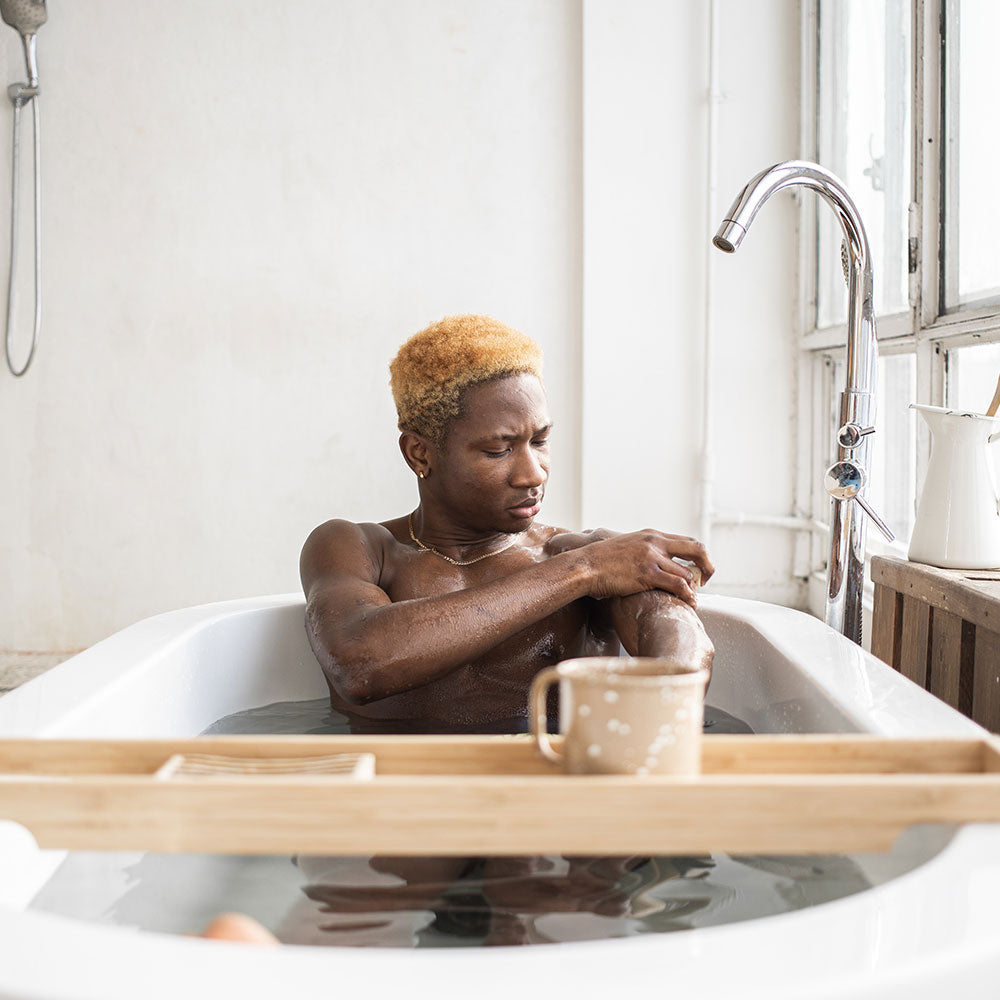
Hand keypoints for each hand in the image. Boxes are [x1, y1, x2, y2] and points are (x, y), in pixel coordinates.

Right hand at [579, 530, 713, 604]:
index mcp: (652, 535)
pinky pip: (678, 585)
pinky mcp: (647, 574)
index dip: (699, 556)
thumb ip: (644, 551)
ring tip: (693, 599)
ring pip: (686, 573)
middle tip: (707, 580)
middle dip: (707, 566)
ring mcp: (652, 557)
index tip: (699, 569)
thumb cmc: (602, 561)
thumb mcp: (627, 547)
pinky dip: (688, 595)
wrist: (585, 565)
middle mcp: (655, 542)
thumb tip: (654, 565)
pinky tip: (690, 603)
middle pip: (696, 549)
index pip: (687, 541)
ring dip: (693, 588)